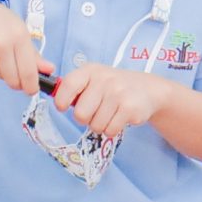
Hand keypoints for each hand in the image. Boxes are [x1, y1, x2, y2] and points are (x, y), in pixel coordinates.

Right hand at [0, 0, 51, 93]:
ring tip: (0, 55)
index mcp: (19, 37)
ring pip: (1, 77)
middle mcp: (2, 44)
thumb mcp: (21, 31)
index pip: (28, 72)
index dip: (32, 86)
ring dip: (4, 73)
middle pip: (14, 81)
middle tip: (17, 74)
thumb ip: (34, 55)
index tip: (32, 89)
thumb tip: (50, 70)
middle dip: (18, 83)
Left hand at [54, 63, 170, 138]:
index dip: (61, 101)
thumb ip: (74, 88)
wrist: (147, 89)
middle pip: (80, 114)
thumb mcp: (93, 80)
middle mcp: (104, 79)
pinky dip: (112, 129)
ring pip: (95, 126)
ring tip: (109, 114)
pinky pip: (109, 130)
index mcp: (90, 71)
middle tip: (95, 112)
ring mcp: (118, 93)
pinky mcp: (130, 108)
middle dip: (85, 119)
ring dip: (100, 125)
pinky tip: (119, 118)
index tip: (62, 107)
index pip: (68, 86)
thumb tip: (54, 97)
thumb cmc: (113, 87)